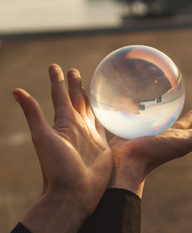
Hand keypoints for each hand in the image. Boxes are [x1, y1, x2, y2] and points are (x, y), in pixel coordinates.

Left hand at [13, 65, 112, 232]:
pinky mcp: (101, 146)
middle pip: (76, 101)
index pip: (60, 96)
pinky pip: (103, 127)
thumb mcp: (43, 138)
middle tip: (75, 71)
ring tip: (90, 88)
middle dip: (74, 85)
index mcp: (63, 122)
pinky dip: (105, 117)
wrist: (73, 193)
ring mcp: (89, 136)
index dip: (58, 80)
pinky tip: (108, 113)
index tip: (56, 66)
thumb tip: (16, 90)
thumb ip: (34, 114)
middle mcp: (76, 127)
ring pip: (90, 112)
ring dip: (89, 99)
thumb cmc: (57, 167)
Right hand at [108, 110, 191, 196]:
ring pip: (159, 121)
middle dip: (185, 118)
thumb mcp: (180, 144)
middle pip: (178, 124)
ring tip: (165, 107)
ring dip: (164, 114)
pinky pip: (142, 118)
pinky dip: (144, 113)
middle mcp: (164, 135)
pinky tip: (138, 109)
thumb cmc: (153, 154)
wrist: (125, 162)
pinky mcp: (134, 130)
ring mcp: (148, 132)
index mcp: (176, 138)